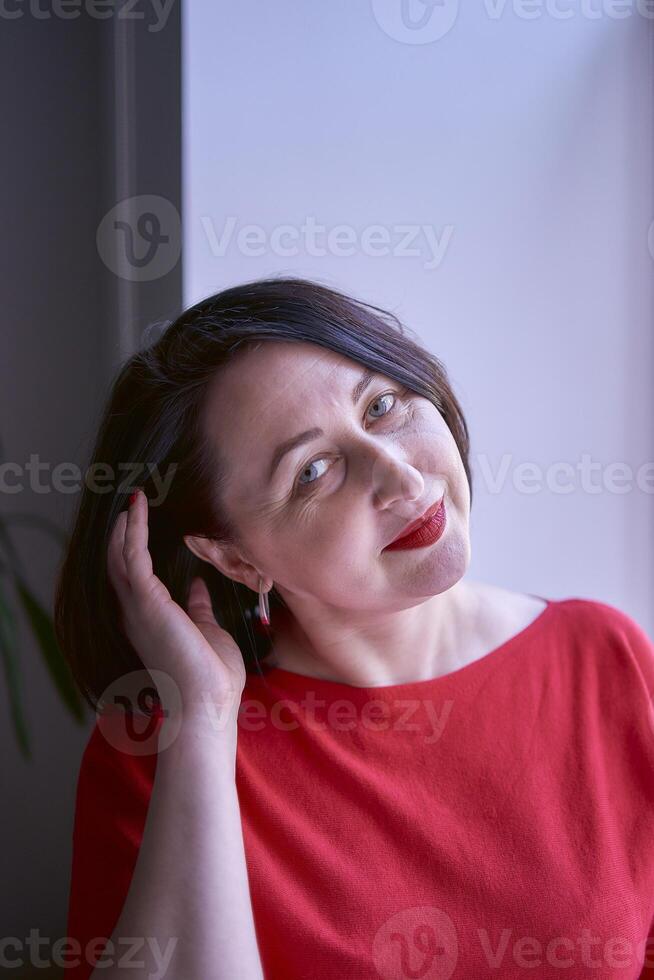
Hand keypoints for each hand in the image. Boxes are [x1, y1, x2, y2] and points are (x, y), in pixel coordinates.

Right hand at [107, 489, 246, 721]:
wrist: (208, 704)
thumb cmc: (210, 676)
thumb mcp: (207, 631)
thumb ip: (198, 608)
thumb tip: (198, 587)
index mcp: (149, 619)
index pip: (134, 575)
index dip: (132, 546)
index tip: (140, 521)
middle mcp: (135, 612)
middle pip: (119, 563)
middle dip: (122, 532)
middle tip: (131, 503)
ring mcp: (137, 607)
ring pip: (120, 556)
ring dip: (125, 526)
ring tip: (133, 499)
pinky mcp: (146, 601)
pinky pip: (133, 556)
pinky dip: (133, 530)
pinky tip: (136, 508)